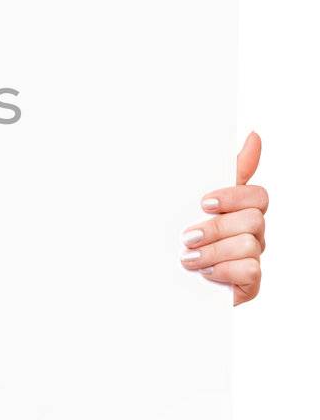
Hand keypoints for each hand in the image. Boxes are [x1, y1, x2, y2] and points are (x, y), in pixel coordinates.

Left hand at [180, 131, 265, 305]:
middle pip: (253, 219)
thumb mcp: (192, 199)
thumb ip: (224, 171)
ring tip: (188, 259)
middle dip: (215, 228)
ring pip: (250, 244)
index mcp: (241, 210)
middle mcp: (252, 232)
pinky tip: (205, 273)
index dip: (234, 197)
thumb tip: (253, 136)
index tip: (203, 203)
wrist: (162, 279)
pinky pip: (252, 270)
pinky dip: (224, 271)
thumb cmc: (180, 234)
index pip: (258, 195)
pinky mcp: (251, 283)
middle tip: (187, 237)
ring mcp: (253, 257)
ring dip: (213, 251)